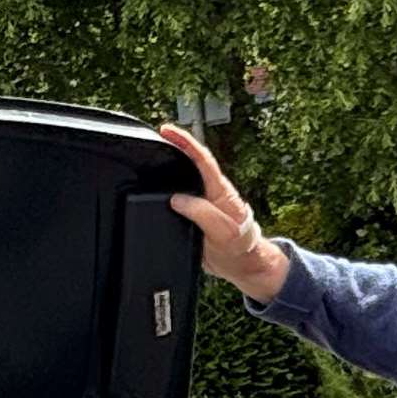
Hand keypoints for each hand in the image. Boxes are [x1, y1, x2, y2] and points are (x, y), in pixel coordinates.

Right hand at [158, 124, 290, 302]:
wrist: (243, 266)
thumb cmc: (240, 248)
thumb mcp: (222, 232)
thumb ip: (202, 213)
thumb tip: (178, 199)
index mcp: (220, 191)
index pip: (202, 159)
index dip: (185, 142)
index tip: (168, 131)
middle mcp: (212, 192)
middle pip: (192, 163)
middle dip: (175, 147)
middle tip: (156, 137)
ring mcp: (204, 203)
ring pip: (185, 180)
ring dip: (171, 168)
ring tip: (154, 157)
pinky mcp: (197, 215)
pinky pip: (179, 199)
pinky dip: (167, 191)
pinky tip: (157, 190)